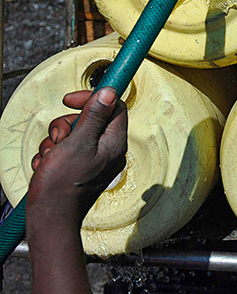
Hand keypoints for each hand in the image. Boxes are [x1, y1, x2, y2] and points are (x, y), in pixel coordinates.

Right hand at [27, 88, 127, 225]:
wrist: (49, 219)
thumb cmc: (63, 185)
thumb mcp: (78, 143)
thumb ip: (94, 116)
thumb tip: (110, 92)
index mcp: (114, 142)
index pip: (113, 107)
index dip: (92, 98)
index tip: (70, 101)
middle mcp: (107, 150)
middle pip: (88, 120)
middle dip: (66, 125)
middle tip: (59, 139)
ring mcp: (92, 160)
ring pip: (72, 135)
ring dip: (55, 143)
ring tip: (51, 158)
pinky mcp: (77, 169)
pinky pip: (63, 151)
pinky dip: (51, 156)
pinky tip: (47, 167)